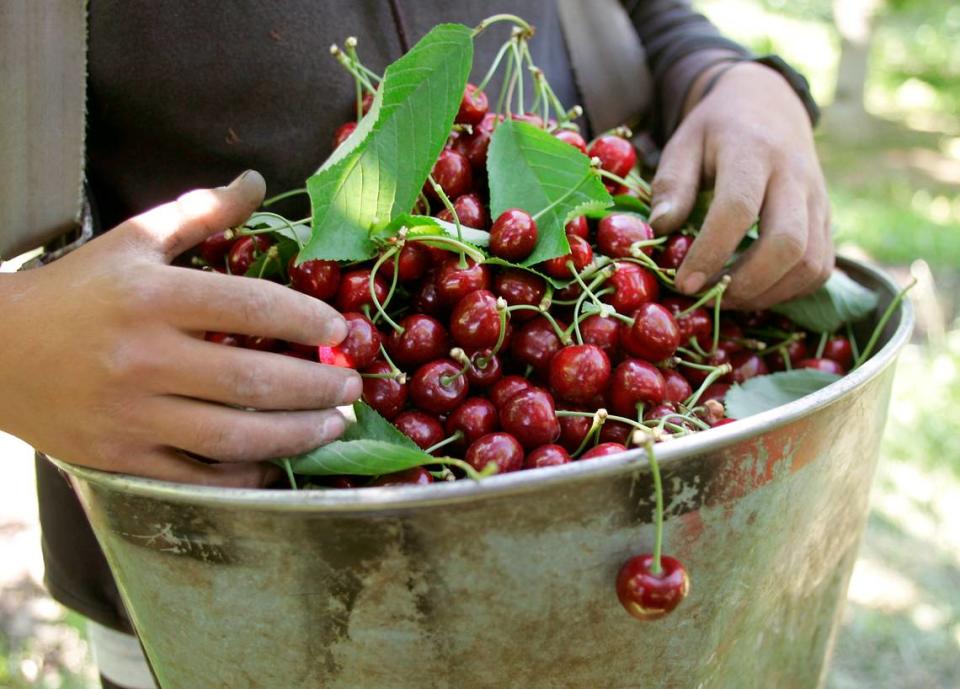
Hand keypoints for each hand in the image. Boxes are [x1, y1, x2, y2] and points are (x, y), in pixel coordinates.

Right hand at [0, 171, 360, 485]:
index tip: (340, 330)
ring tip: (335, 427)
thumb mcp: (132, 240)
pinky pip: (196, 477)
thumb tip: (259, 181)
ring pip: (232, 436)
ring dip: (296, 435)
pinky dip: (243, 475)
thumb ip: (200, 212)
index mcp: (151, 296)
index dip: (304, 319)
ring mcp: (131, 414)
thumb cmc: (75, 291)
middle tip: (354, 387)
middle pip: (250, 380)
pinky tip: (277, 463)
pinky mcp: (121, 456)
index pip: (247, 306)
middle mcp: (143, 357)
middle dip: (316, 387)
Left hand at [648, 62, 832, 308]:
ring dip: (768, 294)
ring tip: (727, 299)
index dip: (710, 252)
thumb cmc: (717, 131)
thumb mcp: (684, 144)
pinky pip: (821, 268)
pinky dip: (789, 291)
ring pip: (811, 262)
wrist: (768, 104)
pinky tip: (754, 292)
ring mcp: (818, 199)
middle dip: (746, 283)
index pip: (738, 209)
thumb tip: (660, 229)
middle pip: (787, 243)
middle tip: (709, 297)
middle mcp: (794, 176)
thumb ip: (672, 185)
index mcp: (752, 151)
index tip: (683, 283)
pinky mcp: (827, 219)